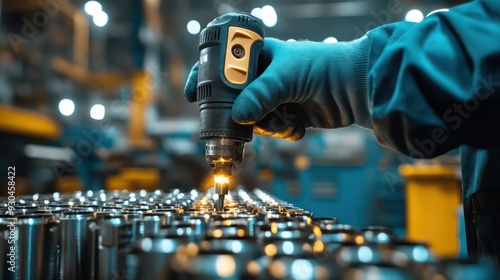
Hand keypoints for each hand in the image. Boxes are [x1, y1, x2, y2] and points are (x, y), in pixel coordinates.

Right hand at [184, 37, 370, 140]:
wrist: (356, 87)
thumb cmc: (321, 67)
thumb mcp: (285, 76)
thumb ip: (260, 95)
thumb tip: (238, 117)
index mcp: (257, 57)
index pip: (221, 65)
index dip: (204, 78)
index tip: (191, 95)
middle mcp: (263, 77)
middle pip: (234, 99)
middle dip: (236, 114)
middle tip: (240, 123)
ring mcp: (276, 97)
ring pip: (253, 119)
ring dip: (267, 125)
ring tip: (285, 118)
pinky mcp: (288, 115)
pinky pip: (273, 129)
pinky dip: (283, 131)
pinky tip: (298, 125)